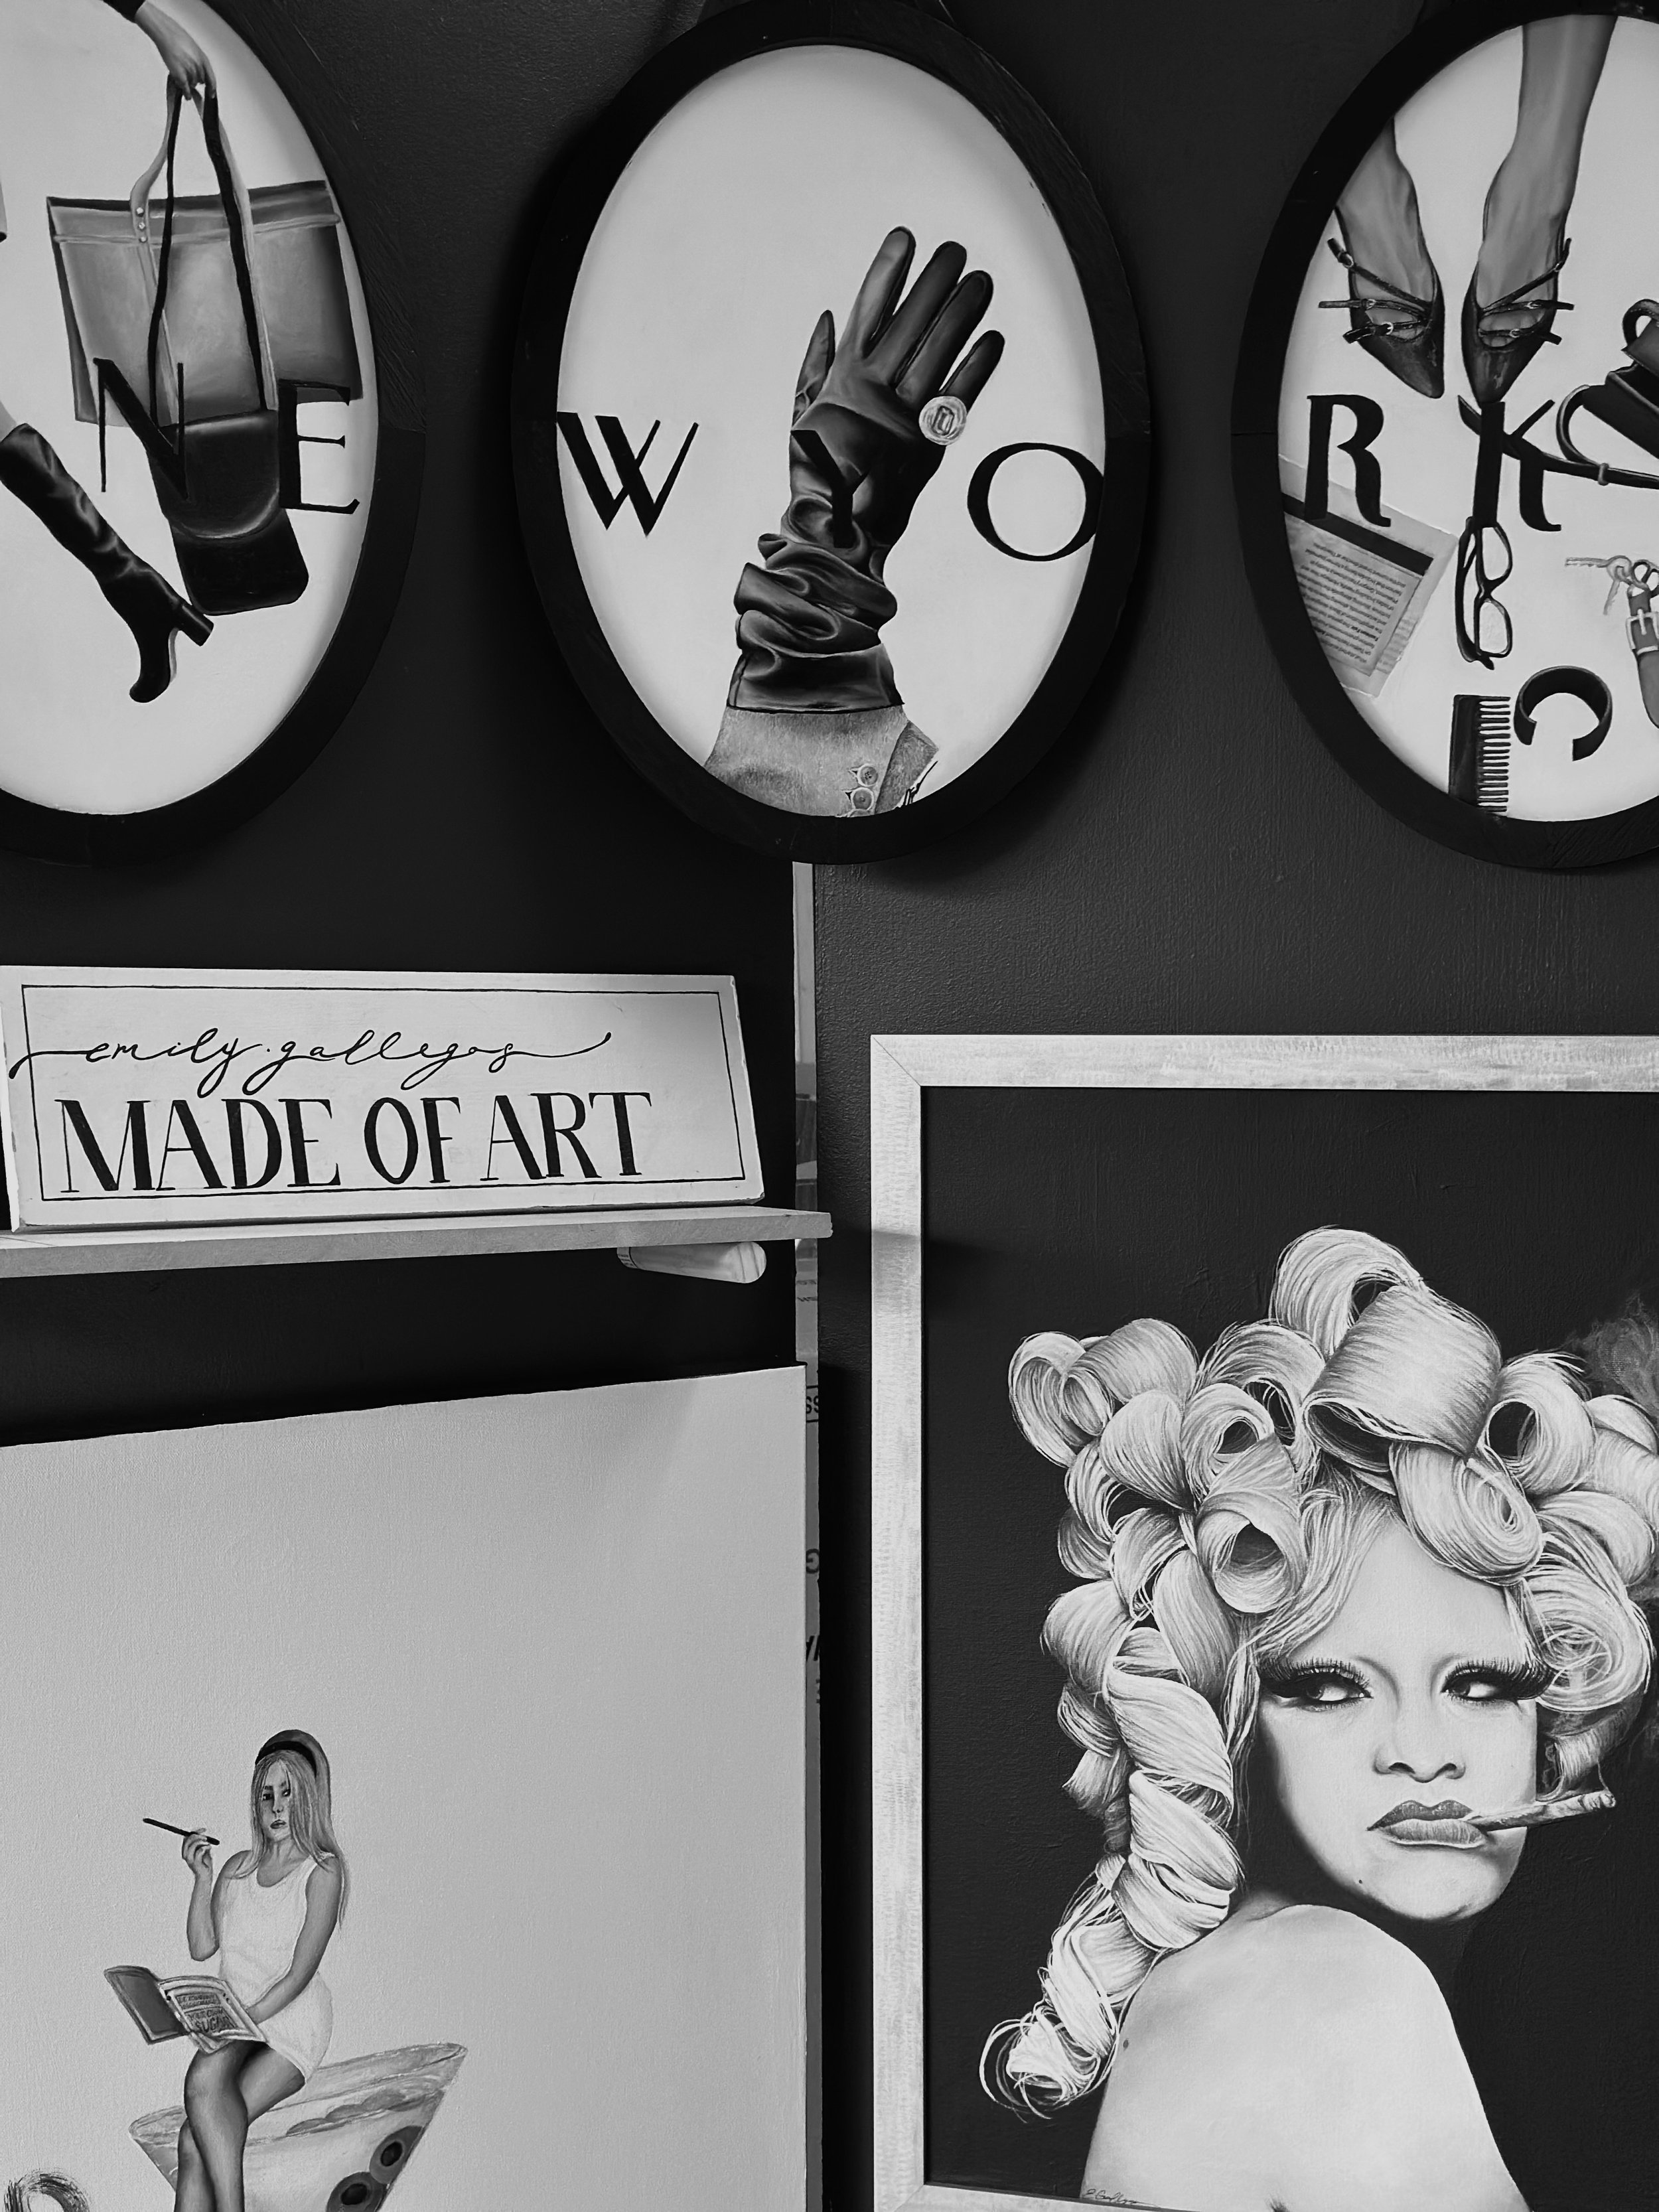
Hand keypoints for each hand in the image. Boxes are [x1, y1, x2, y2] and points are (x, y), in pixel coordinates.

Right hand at [135, 3, 215, 97]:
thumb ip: (197, 60)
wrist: (166, 33)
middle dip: (196, 81)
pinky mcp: (181, 75)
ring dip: (189, 84)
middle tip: (191, 79)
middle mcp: (198, 66)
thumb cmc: (177, 37)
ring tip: (182, 77)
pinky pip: (186, 88)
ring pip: (193, 84)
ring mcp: (190, 71)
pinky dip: (187, 93)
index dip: (212, 87)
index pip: (211, 77)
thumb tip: (198, 69)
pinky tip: (187, 95)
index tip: (212, 93)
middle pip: (201, 81)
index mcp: (203, 58)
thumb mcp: (193, 48)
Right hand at [181, 1829, 214, 1881]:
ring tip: (208, 1845)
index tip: (204, 1830)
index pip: (186, 1838)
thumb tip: (202, 1832)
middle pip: (188, 1840)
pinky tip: (209, 1849)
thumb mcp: (203, 1849)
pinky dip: (205, 1847)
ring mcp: (189, 1859)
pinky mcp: (195, 1863)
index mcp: (186, 1851)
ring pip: (193, 1845)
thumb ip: (201, 1842)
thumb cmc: (205, 1863)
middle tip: (206, 1837)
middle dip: (198, 1836)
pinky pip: (199, 1851)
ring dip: (202, 1842)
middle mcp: (185, 1855)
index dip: (195, 1832)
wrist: (205, 1876)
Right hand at [783, 227, 1002, 564]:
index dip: (887, 274)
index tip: (904, 240)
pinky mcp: (926, 444)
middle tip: (955, 250)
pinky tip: (992, 340)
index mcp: (841, 380)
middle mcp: (872, 392)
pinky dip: (975, 370)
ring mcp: (901, 417)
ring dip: (961, 315)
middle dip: (932, 283)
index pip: (868, 313)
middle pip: (908, 324)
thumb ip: (815, 364)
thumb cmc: (818, 474)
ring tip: (981, 282)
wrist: (835, 532)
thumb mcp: (802, 413)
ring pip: (936, 353)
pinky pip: (956, 399)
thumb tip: (829, 318)